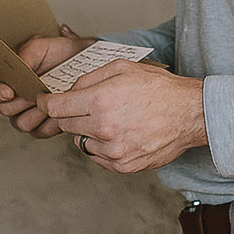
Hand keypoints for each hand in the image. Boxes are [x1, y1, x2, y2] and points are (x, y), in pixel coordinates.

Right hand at [0, 27, 93, 137]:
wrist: (82, 62)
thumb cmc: (59, 52)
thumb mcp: (40, 46)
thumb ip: (24, 57)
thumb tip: (16, 69)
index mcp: (2, 79)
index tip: (9, 91)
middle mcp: (9, 99)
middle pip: (3, 109)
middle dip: (23, 100)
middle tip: (40, 88)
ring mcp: (24, 114)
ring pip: (21, 123)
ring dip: (38, 111)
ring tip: (52, 96)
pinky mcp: (40, 127)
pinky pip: (39, 132)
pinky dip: (52, 121)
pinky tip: (59, 107)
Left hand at [40, 60, 207, 172]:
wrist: (190, 114)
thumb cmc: (158, 88)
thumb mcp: (121, 67)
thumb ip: (88, 78)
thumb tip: (68, 91)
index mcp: (101, 101)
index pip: (55, 107)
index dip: (45, 103)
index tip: (44, 101)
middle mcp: (104, 128)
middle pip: (65, 125)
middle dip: (70, 114)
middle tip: (88, 106)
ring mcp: (113, 150)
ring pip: (80, 141)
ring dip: (87, 131)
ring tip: (111, 119)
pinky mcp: (123, 165)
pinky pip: (96, 156)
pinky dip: (101, 146)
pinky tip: (119, 133)